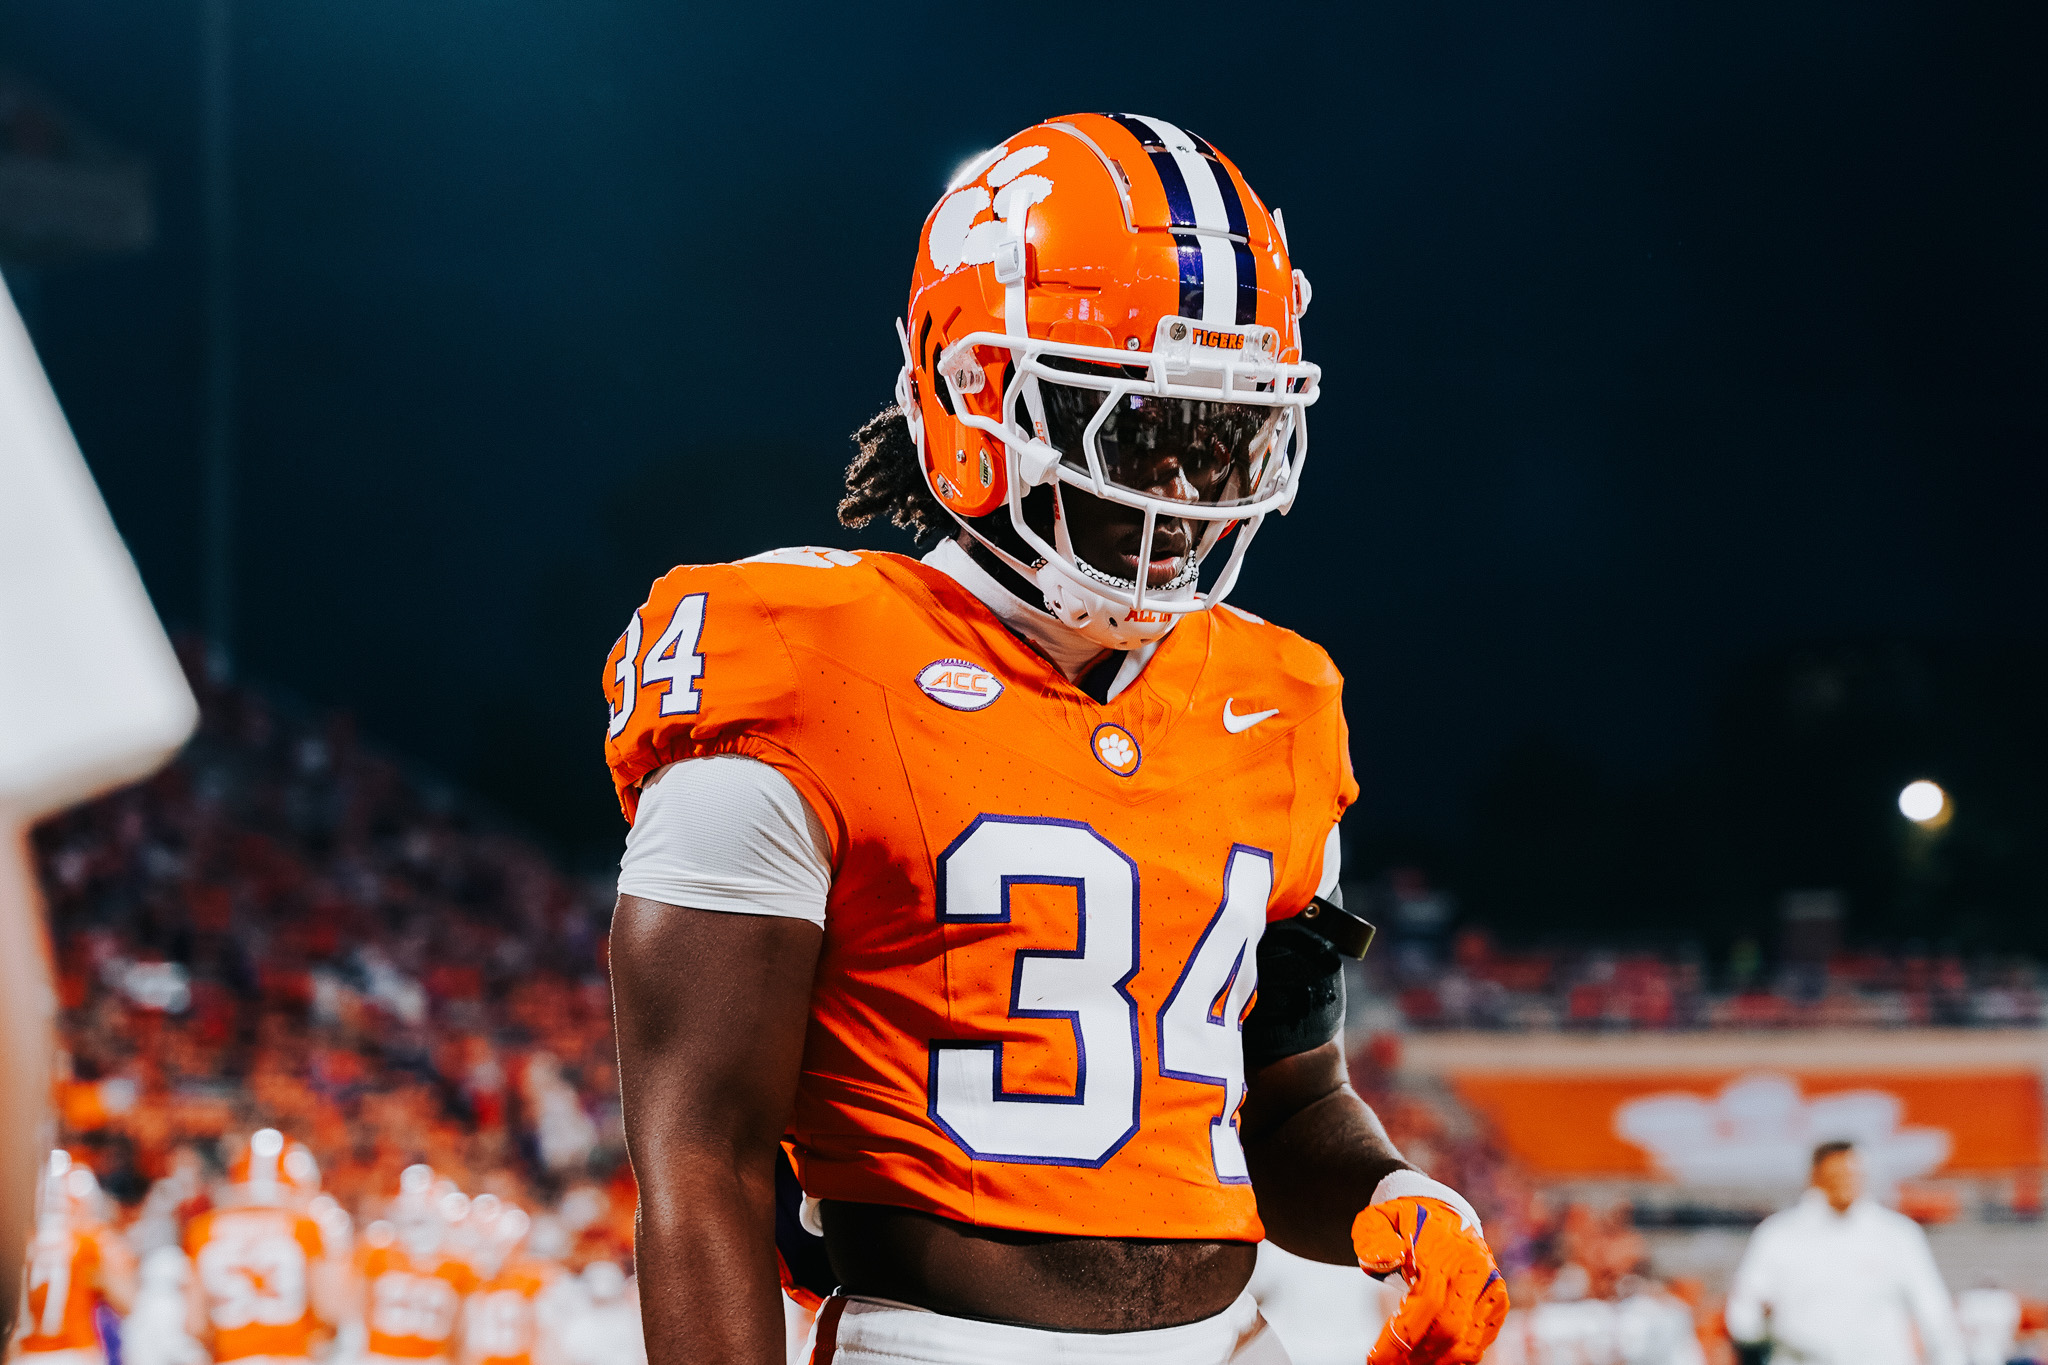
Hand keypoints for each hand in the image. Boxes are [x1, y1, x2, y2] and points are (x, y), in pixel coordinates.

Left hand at [1353, 1197, 1508, 1363]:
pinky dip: (1458, 1355)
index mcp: (1444, 1249)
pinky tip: (1433, 1356)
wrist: (1442, 1213)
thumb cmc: (1407, 1222)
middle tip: (1392, 1364)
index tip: (1376, 1357)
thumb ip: (1375, 1239)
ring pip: (1469, 1341)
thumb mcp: (1380, 1219)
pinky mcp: (1498, 1299)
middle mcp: (1474, 1268)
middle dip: (1418, 1355)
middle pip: (1450, 1329)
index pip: (1425, 1304)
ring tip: (1411, 1363)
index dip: (1400, 1337)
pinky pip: (1482, 1340)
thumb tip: (1388, 1257)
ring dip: (1438, 1360)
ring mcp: (1490, 1285)